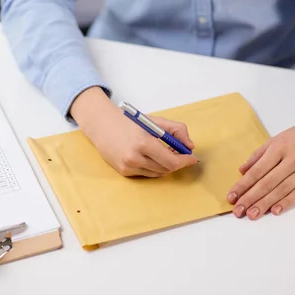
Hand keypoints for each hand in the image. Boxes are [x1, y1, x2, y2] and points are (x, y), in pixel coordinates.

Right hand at [70, 87, 196, 176]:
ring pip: (157, 173)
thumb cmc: (129, 122)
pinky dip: (153, 167)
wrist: (102, 125)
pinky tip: (151, 157)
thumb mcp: (154, 121)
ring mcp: (128, 166)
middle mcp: (135, 157)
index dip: (184, 161)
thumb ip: (176, 130)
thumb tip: (190, 145)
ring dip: (166, 166)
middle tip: (182, 155)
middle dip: (177, 163)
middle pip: (166, 169)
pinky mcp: (123, 171)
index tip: (191, 158)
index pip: (171, 161)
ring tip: (167, 154)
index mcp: (144, 142)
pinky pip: (146, 173)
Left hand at [227, 89, 294, 219]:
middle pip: (267, 183)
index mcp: (279, 148)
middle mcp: (291, 159)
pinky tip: (274, 210)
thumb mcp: (276, 139)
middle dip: (250, 198)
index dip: (243, 185)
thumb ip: (258, 155)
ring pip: (281, 190)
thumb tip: (242, 171)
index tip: (232, 196)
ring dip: (265, 204)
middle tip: (238, 210)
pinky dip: (286, 202)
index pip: (257, 171)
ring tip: (252, 214)